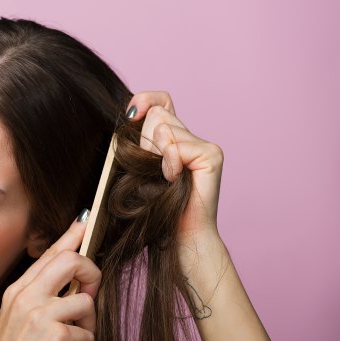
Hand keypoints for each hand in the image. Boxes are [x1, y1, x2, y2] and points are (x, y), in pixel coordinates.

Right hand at [0, 216, 101, 340]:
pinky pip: (87, 335)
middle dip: (91, 274)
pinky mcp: (56, 337)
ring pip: (86, 301)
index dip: (70, 237)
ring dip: (88, 327)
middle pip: (72, 261)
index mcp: (16, 293)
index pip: (48, 255)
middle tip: (89, 296)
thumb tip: (72, 287)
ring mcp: (40, 316)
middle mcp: (26, 298)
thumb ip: (39, 302)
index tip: (83, 224)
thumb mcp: (17, 324)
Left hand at [126, 92, 223, 246]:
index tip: (131, 114)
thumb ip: (137, 143)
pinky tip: (173, 180)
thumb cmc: (154, 210)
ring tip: (164, 179)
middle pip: (156, 115)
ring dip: (153, 156)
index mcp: (174, 141)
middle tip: (152, 172)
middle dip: (143, 143)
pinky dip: (167, 163)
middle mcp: (192, 138)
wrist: (179, 237)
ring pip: (163, 128)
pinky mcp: (211, 154)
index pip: (160, 101)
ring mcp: (205, 145)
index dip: (145, 100)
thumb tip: (132, 113)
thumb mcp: (137, 170)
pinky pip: (176, 145)